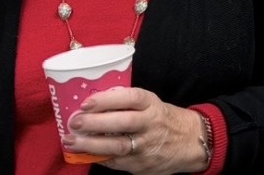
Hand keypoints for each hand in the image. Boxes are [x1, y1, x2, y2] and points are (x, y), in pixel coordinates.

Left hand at [64, 87, 209, 173]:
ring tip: (72, 141)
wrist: (190, 142)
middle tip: (75, 121)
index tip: (86, 102)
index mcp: (152, 104)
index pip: (131, 97)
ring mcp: (147, 146)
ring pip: (118, 146)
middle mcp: (151, 124)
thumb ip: (127, 104)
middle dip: (96, 123)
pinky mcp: (142, 165)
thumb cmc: (163, 119)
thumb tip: (93, 105)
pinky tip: (85, 154)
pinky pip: (117, 162)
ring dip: (92, 144)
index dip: (107, 99)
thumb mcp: (151, 104)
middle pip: (123, 122)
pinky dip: (99, 158)